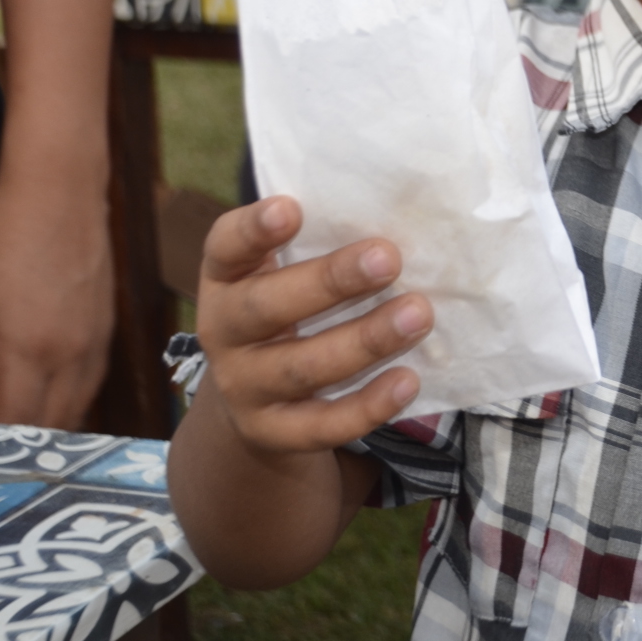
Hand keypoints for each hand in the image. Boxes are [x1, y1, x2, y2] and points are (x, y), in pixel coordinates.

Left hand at [0, 173, 113, 425]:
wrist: (62, 189)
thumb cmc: (5, 235)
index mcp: (30, 349)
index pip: (14, 425)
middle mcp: (72, 355)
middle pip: (53, 429)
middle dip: (24, 451)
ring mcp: (96, 344)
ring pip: (79, 411)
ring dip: (50, 432)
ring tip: (18, 447)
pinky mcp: (108, 330)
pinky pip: (92, 385)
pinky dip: (70, 403)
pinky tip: (48, 404)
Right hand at [194, 197, 425, 457]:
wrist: (259, 404)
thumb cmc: (290, 313)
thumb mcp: (286, 275)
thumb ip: (320, 246)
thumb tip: (401, 215)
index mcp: (225, 279)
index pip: (225, 248)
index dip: (254, 230)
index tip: (291, 208)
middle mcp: (222, 332)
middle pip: (266, 307)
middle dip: (330, 281)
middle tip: (388, 257)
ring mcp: (244, 387)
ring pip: (302, 367)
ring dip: (365, 340)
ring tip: (419, 314)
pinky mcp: (274, 432)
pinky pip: (322, 425)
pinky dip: (367, 404)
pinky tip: (407, 380)